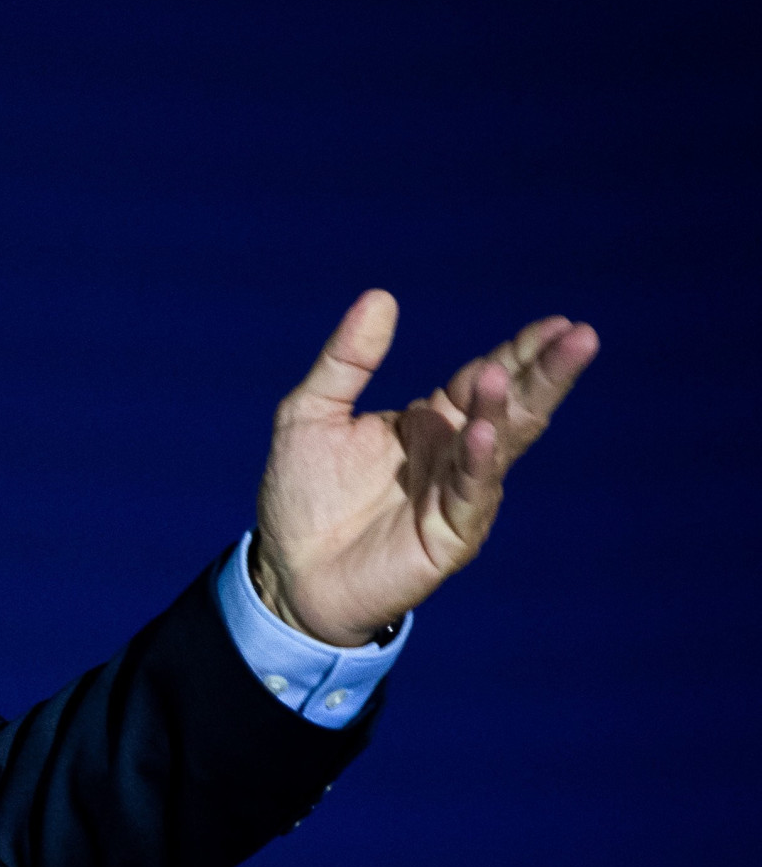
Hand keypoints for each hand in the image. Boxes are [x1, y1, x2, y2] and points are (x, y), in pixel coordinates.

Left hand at [252, 292, 597, 647]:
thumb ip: (346, 360)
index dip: (520, 351)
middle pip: (510, 406)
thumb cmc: (301, 495)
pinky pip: (469, 495)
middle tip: (581, 336)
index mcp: (432, 422)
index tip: (556, 323)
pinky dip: (477, 464)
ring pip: (496, 447)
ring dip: (504, 410)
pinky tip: (482, 434)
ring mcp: (457, 496)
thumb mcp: (310, 413)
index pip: (484, 378)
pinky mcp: (448, 536)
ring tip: (506, 375)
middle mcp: (455, 455)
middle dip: (546, 374)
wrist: (285, 570)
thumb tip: (381, 297)